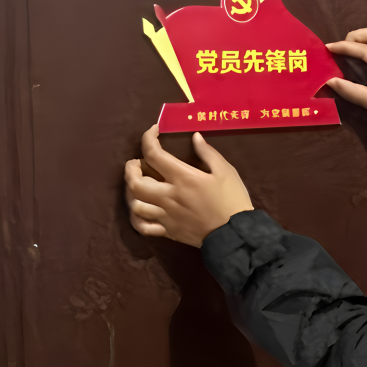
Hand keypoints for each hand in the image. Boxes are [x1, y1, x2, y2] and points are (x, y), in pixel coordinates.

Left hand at [124, 126, 253, 247]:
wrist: (235, 234)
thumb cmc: (232, 200)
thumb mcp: (225, 171)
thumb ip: (208, 152)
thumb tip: (195, 137)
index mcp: (183, 178)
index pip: (154, 155)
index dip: (148, 139)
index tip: (153, 132)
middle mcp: (169, 196)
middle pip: (135, 183)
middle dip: (131, 169)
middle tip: (137, 164)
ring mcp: (166, 216)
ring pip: (135, 205)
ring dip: (132, 193)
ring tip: (138, 186)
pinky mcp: (168, 231)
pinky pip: (143, 227)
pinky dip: (136, 218)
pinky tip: (141, 210)